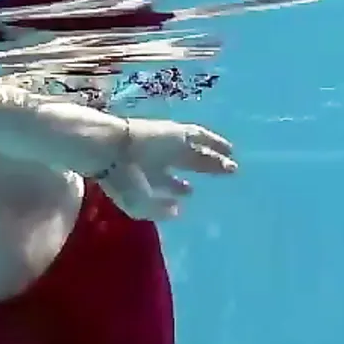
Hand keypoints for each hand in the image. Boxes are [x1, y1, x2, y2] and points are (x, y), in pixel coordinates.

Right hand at [96, 118, 236, 220]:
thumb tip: (178, 210)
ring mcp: (170, 145)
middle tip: (226, 174)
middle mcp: (161, 160)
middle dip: (206, 170)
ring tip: (232, 165)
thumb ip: (159, 211)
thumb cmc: (122, 181)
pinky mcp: (177, 132)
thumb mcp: (139, 206)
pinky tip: (229, 149)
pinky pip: (200, 136)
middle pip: (189, 164)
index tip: (190, 191)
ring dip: (215, 158)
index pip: (167, 183)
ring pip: (198, 151)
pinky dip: (215, 142)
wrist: (112, 150)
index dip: (179, 189)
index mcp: (148, 177)